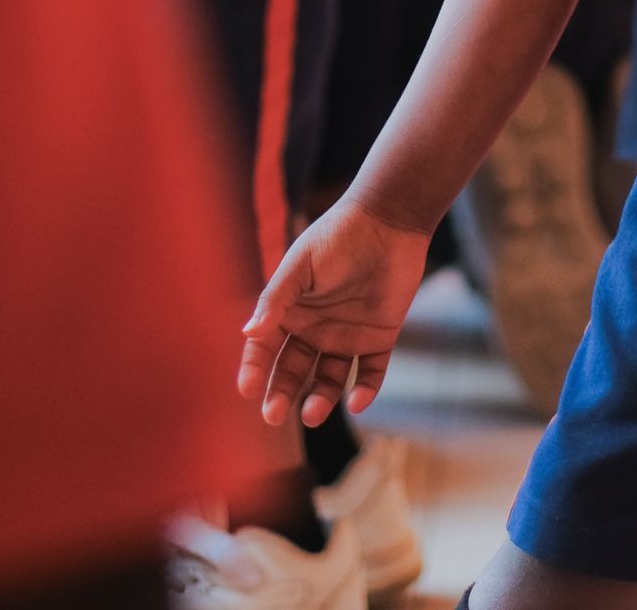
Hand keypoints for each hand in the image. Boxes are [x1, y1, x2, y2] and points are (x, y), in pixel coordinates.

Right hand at [238, 195, 431, 426]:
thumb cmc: (339, 236)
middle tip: (273, 415)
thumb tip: (247, 332)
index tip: (247, 389)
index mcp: (291, 309)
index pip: (266, 346)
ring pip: (328, 379)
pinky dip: (365, 390)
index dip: (255, 367)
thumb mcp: (302, 265)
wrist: (389, 220)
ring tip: (313, 413)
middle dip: (281, 393)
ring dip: (320, 399)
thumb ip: (277, 298)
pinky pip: (370, 373)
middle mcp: (315, 328)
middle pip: (293, 370)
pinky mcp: (379, 339)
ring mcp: (346, 336)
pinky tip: (357, 401)